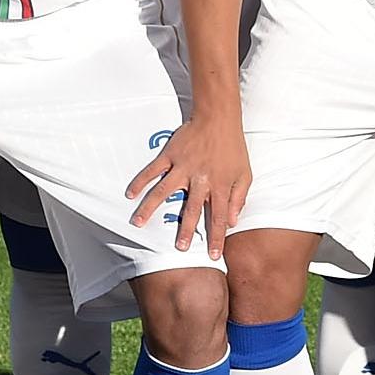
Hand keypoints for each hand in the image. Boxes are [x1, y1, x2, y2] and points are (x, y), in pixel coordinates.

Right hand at [127, 114, 250, 249]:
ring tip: (138, 224)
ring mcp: (182, 167)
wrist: (218, 118)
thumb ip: (239, 198)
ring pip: (163, 191)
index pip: (219, 217)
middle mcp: (200, 179)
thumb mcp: (244, 174)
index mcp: (219, 185)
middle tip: (179, 249)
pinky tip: (130, 194)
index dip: (217, 238)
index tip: (214, 256)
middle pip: (191, 209)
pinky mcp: (169, 155)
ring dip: (149, 208)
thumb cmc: (233, 147)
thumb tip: (234, 222)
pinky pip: (152, 170)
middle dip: (186, 231)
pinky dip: (140, 181)